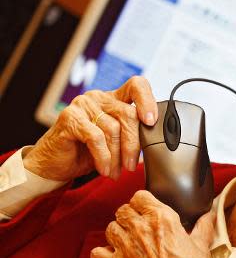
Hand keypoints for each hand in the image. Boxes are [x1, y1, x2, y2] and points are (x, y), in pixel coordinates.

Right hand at [23, 76, 157, 180]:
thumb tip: (157, 142)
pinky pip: (96, 137)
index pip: (137, 86)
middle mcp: (99, 98)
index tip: (152, 121)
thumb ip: (134, 136)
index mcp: (114, 99)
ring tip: (116, 172)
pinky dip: (103, 157)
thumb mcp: (117, 143)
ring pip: (113, 129)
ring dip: (117, 157)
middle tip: (131, 166)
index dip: (148, 100)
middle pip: (129, 114)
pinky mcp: (70, 117)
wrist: (55, 164)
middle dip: (134, 145)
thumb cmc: (88, 153)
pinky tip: (104, 169)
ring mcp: (83, 105)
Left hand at [90, 190, 215, 257]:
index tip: (148, 208)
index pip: (141, 196)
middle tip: (139, 224)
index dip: (144, 202)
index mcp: (163, 218)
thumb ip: (203, 227)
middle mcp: (141, 228)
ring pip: (110, 228)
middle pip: (123, 210)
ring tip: (127, 238)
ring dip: (117, 231)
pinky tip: (114, 255)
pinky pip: (98, 253)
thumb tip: (209, 215)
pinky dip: (103, 253)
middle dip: (130, 215)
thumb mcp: (202, 247)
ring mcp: (126, 247)